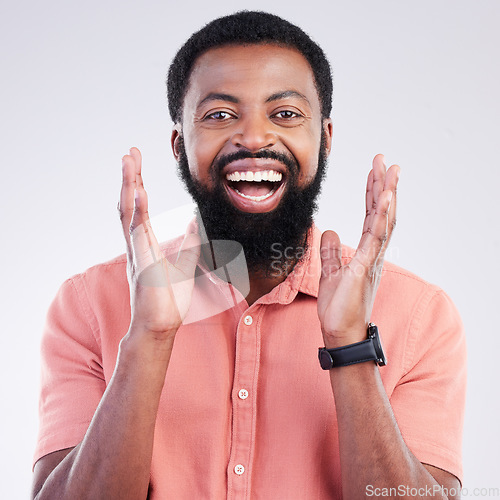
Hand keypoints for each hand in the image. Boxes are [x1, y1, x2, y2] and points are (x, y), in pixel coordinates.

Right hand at [119, 148, 199, 338]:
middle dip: (129, 177)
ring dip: (128, 185)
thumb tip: (192, 221)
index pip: (139, 207)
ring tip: (128, 161)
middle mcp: (137, 244)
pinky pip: (137, 232)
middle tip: (130, 151)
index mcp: (145, 243)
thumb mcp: (184, 263)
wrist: (162, 325)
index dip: (138, 184)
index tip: (137, 162)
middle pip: (129, 203)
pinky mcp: (141, 262)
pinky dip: (138, 211)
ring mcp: (137, 252)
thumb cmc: (169, 299)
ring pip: (128, 212)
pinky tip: (139, 192)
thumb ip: (187, 241)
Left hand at [317, 154, 399, 347]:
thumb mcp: (331, 272)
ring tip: (391, 169)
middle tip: (384, 160)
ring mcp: (372, 259)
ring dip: (387, 193)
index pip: (371, 217)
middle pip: (381, 213)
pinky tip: (385, 196)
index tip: (374, 172)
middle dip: (383, 186)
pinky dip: (382, 215)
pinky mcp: (366, 266)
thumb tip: (327, 230)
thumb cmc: (338, 307)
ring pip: (384, 220)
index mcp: (366, 253)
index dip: (372, 194)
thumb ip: (330, 251)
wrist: (339, 332)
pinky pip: (376, 237)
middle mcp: (374, 253)